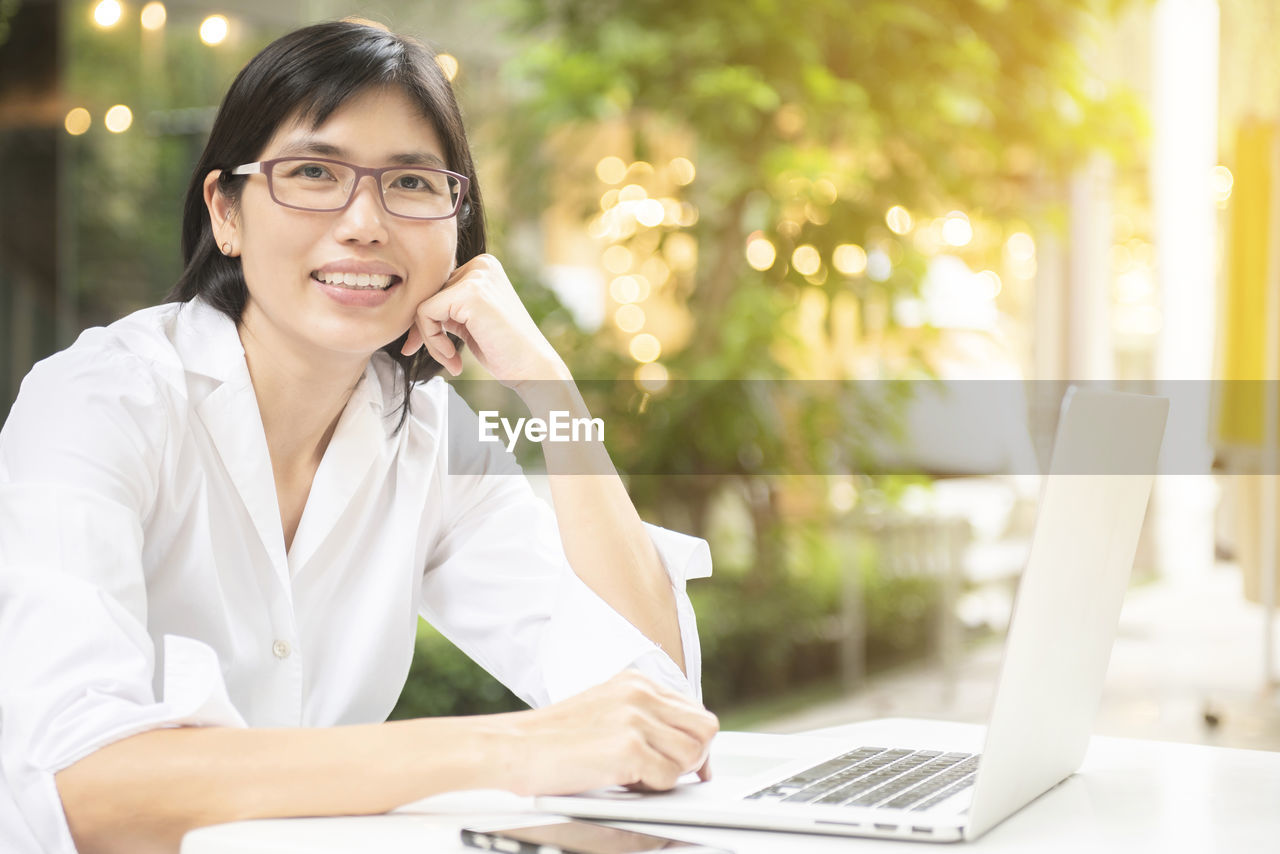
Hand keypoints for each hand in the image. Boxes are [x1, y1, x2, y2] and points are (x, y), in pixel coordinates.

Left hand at [400, 254, 567, 389]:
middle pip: (427, 293)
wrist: (534, 370)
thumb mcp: (470, 321)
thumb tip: (403, 309)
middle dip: (427, 331)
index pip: (437, 287)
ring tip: (451, 362)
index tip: (439, 349)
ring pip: (422, 304)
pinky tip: (453, 359)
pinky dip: (432, 341)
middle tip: (446, 359)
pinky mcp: (469, 294)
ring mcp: (476, 276)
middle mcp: (481, 264)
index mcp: (483, 267)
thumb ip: (447, 307)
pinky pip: (425, 314)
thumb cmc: (504, 351)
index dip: (431, 321)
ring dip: (430, 340)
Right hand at [506, 670, 717, 795]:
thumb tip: (682, 747)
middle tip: (667, 772)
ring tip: (640, 777)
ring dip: (672, 774)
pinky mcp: (628, 747)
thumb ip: (643, 719)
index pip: (693, 710)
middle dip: (693, 757)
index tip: (688, 761)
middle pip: (705, 728)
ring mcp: (635, 718)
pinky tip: (626, 783)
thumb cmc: (552, 738)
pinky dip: (652, 790)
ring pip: (692, 755)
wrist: (513, 747)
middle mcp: (640, 694)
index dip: (694, 741)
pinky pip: (669, 779)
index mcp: (636, 682)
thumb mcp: (605, 711)